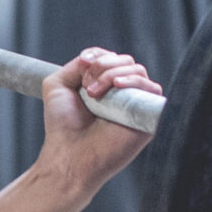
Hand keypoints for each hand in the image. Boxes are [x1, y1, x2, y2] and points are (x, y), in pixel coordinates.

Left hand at [35, 47, 161, 193]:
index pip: (112, 57)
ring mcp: (136, 106)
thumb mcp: (59, 85)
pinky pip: (153, 89)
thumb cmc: (62, 127)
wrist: (68, 156)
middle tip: (87, 87)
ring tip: (94, 93)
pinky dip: (136, 82)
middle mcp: (122, 95)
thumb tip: (95, 56)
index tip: (82, 64)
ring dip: (113, 73)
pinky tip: (118, 87)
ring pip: (138, 71)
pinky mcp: (148, 119)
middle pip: (126, 61)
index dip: (98, 55)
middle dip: (103, 65)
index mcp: (104, 87)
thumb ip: (76, 64)